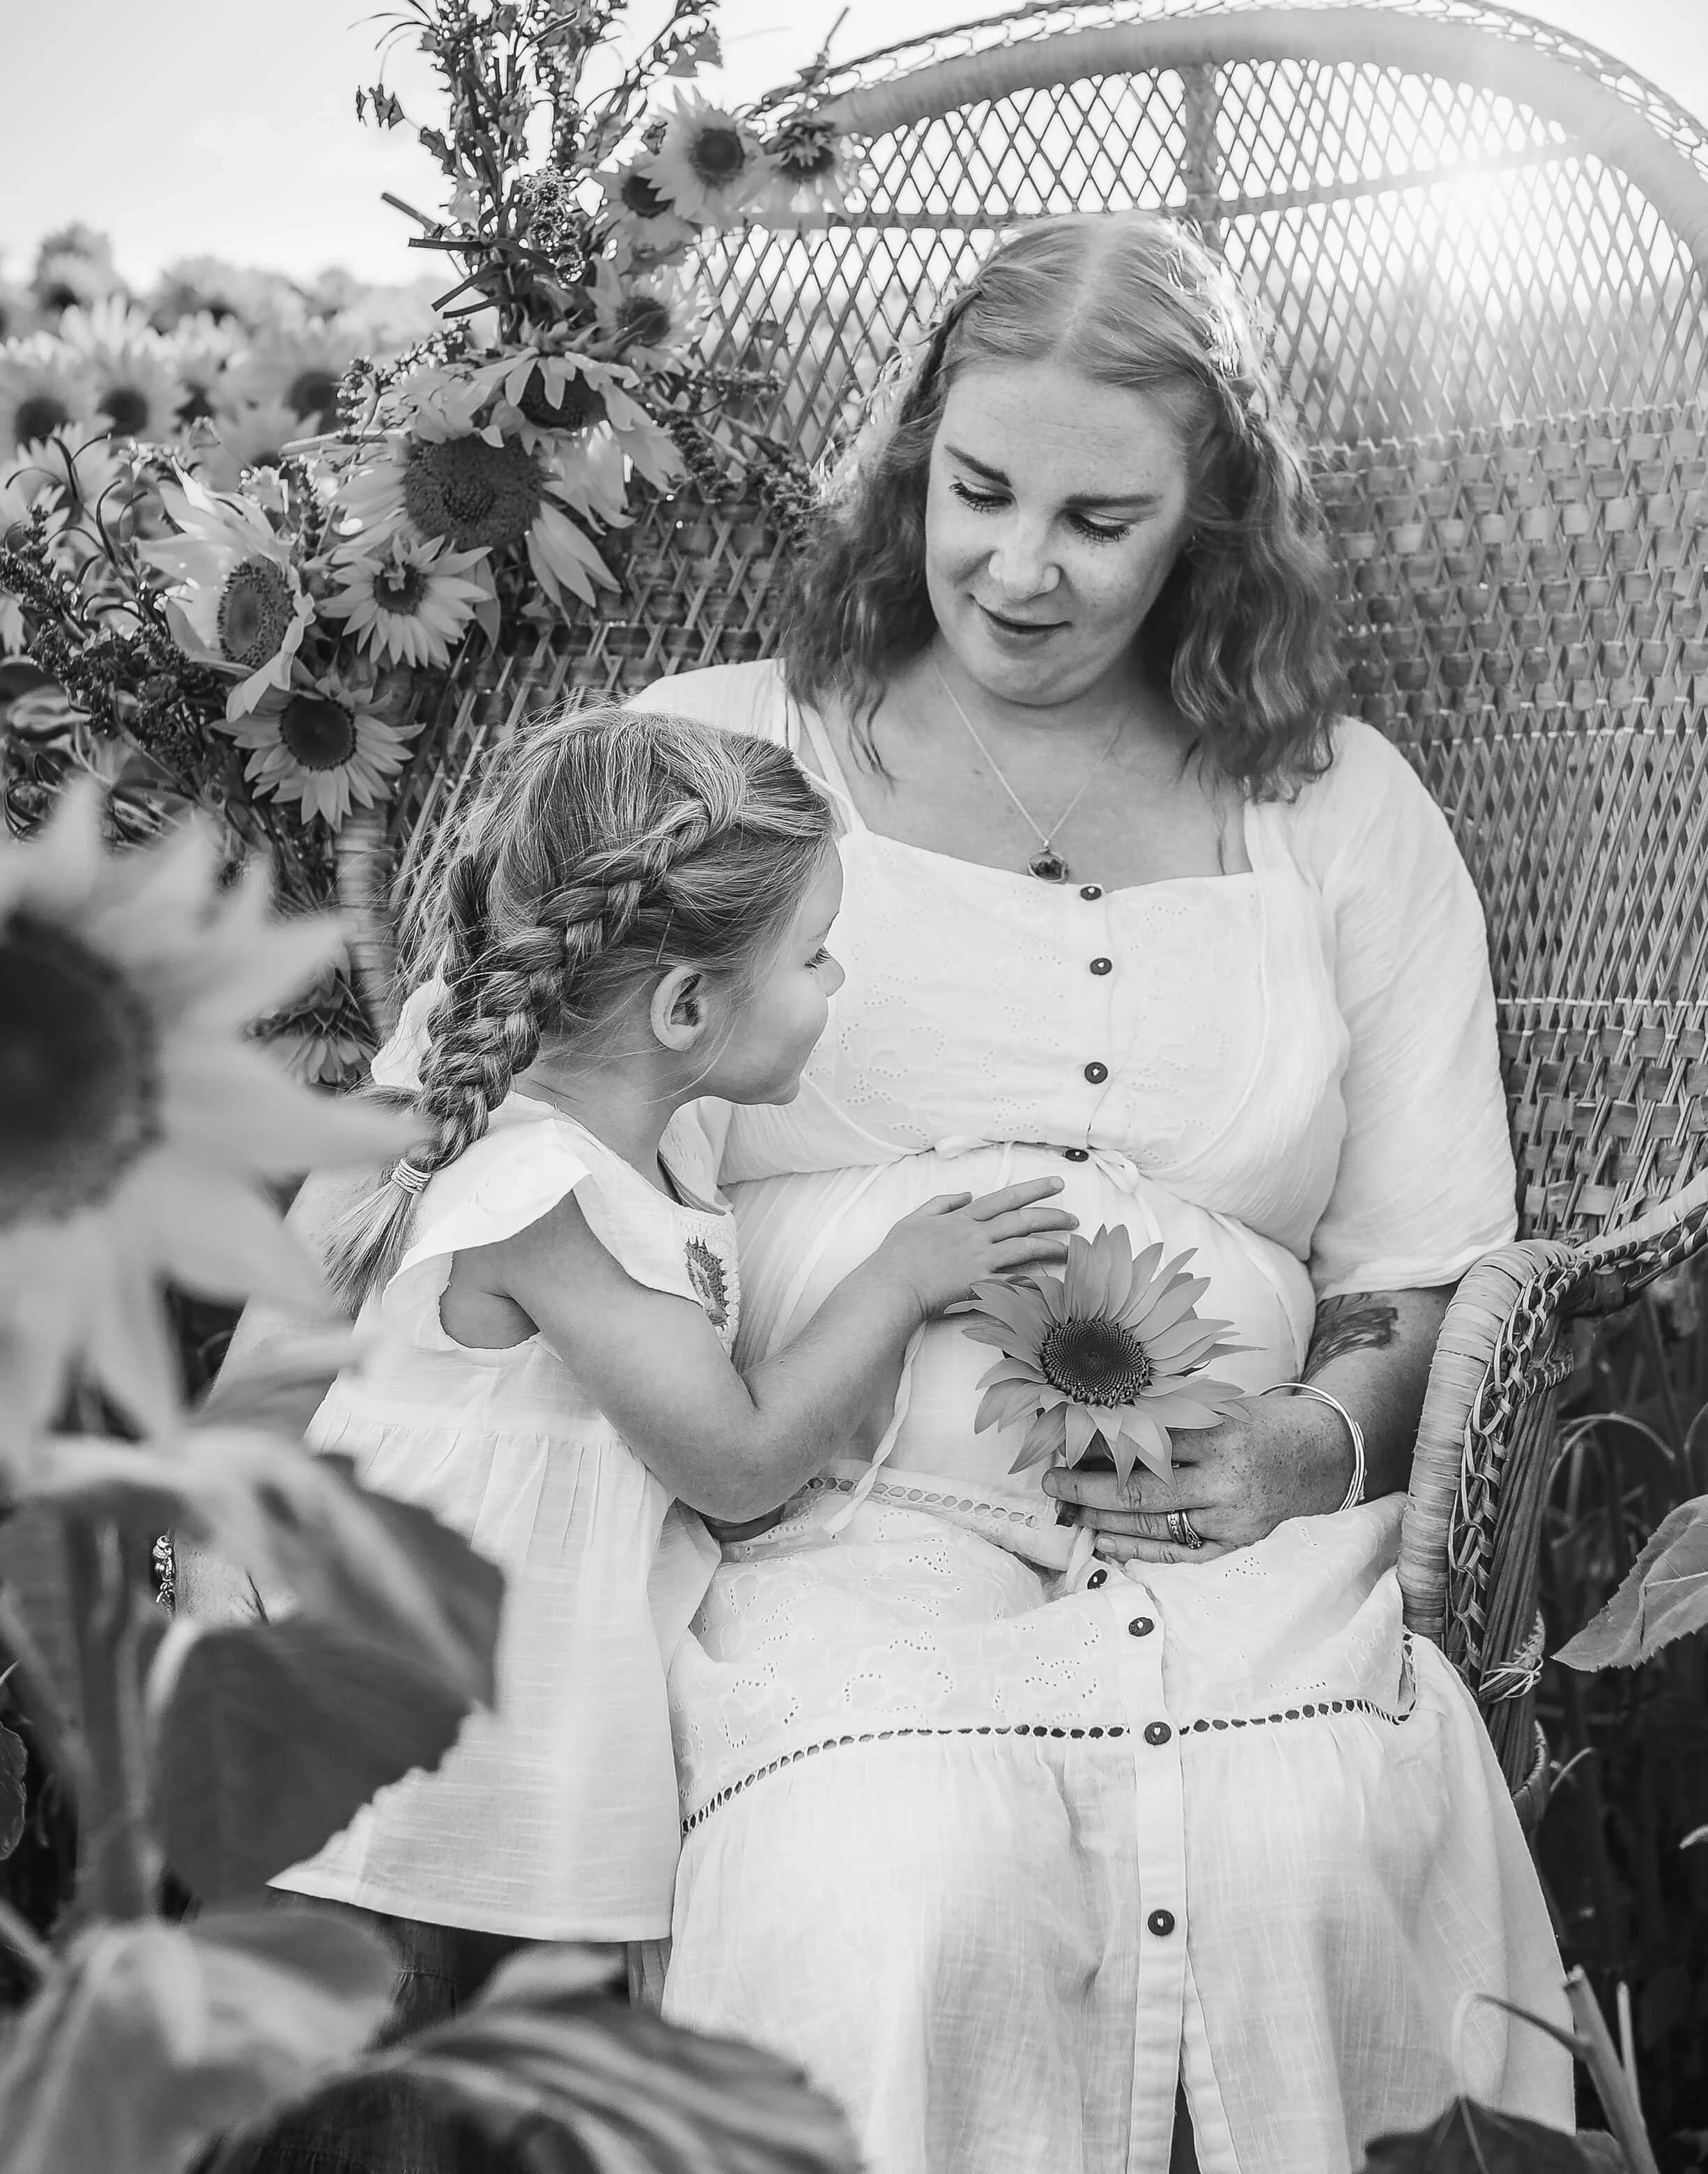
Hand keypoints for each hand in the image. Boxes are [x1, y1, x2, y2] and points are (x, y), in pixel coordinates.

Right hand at [869, 1179, 1075, 1320]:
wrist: (892, 1286)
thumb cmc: (898, 1255)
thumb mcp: (916, 1218)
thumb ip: (943, 1202)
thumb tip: (966, 1194)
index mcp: (963, 1218)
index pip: (1005, 1198)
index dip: (1033, 1189)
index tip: (1056, 1184)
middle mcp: (976, 1237)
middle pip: (1022, 1221)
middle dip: (1052, 1216)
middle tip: (1073, 1217)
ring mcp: (980, 1261)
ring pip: (1024, 1248)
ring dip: (1051, 1246)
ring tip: (1071, 1248)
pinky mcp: (980, 1286)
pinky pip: (1013, 1281)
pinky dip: (1033, 1280)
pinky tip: (1051, 1279)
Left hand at [1041, 1391, 1355, 1562]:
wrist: (1320, 1457)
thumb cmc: (1259, 1423)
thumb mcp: (1220, 1403)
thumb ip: (1171, 1412)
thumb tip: (1104, 1416)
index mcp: (1220, 1433)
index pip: (1146, 1440)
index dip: (1101, 1443)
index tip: (1065, 1439)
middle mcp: (1225, 1478)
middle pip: (1141, 1489)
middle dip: (1087, 1487)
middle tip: (1051, 1482)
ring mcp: (1230, 1516)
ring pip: (1154, 1524)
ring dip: (1104, 1519)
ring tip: (1069, 1511)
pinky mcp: (1235, 1542)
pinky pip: (1178, 1552)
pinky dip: (1138, 1549)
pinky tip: (1106, 1541)